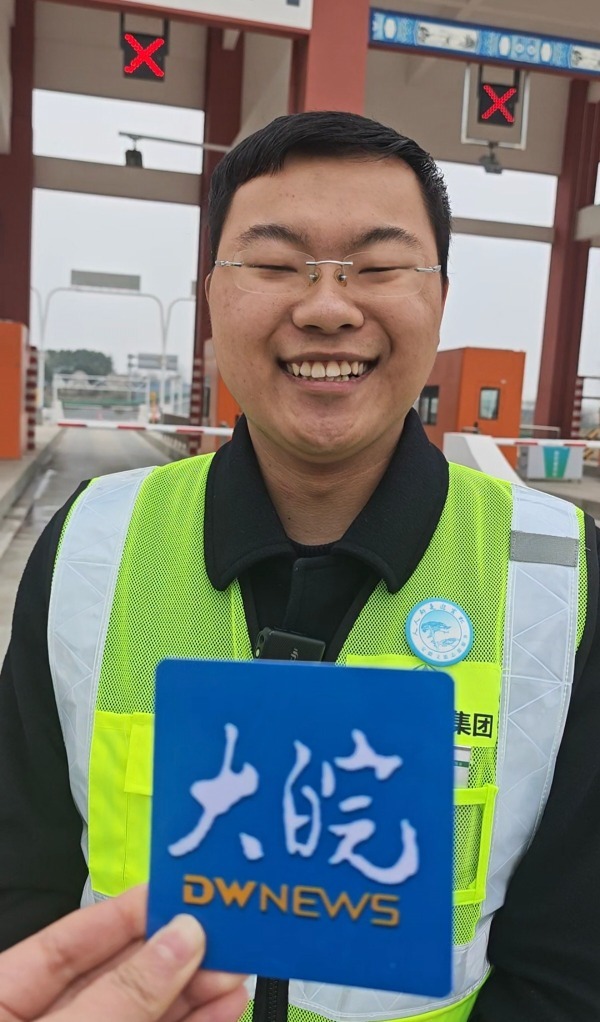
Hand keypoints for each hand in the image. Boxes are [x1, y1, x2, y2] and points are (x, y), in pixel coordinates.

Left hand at [0, 885, 247, 1021]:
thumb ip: (119, 996)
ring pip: (144, 1013)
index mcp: (2, 1001)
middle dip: (174, 954)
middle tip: (224, 931)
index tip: (178, 890)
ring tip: (235, 968)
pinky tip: (223, 1008)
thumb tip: (177, 941)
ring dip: (194, 991)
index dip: (126, 913)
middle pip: (115, 976)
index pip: (67, 942)